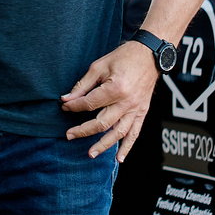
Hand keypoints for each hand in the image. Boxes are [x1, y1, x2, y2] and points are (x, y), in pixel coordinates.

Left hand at [61, 41, 158, 162]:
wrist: (149, 55)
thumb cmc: (124, 57)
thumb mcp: (100, 66)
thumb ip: (83, 84)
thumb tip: (68, 98)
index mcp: (115, 89)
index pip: (90, 104)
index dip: (74, 106)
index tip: (65, 106)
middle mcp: (126, 102)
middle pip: (102, 123)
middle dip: (83, 130)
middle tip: (69, 135)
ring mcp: (135, 109)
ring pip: (118, 133)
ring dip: (103, 145)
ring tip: (90, 153)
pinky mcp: (142, 112)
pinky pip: (135, 133)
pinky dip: (127, 147)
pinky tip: (120, 158)